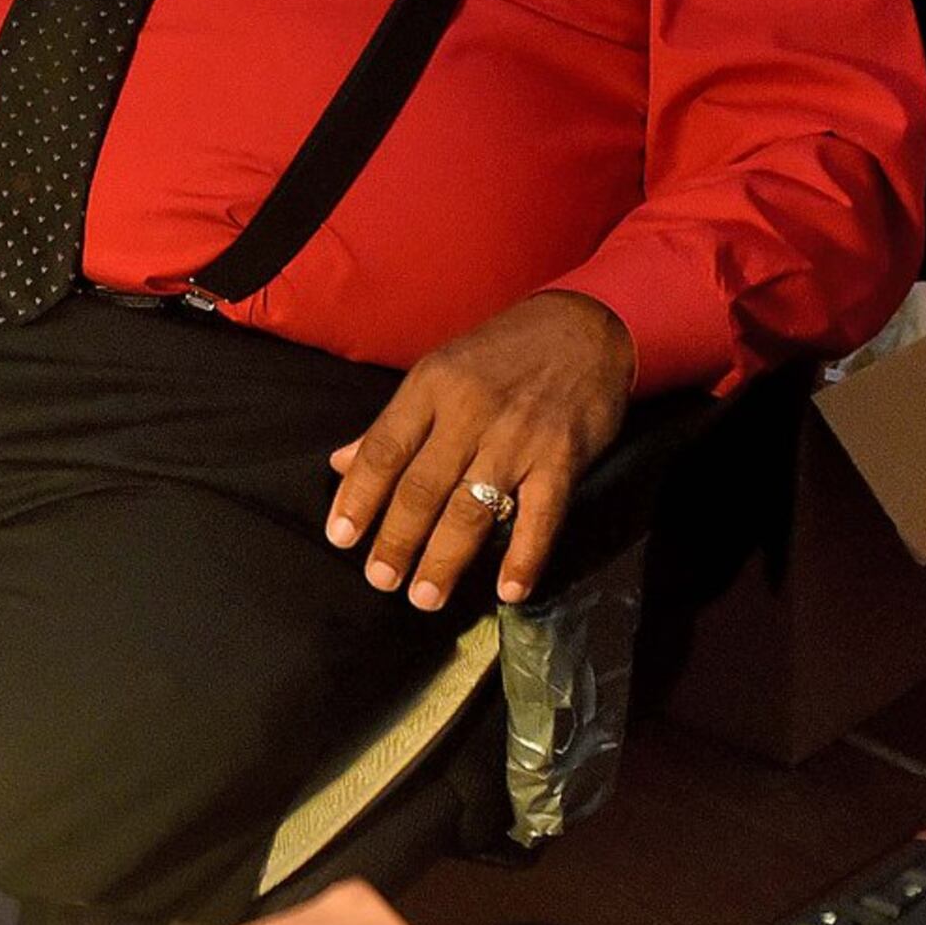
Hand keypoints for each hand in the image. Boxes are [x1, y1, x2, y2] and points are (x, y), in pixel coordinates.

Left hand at [325, 292, 634, 609]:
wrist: (584, 327)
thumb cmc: (502, 353)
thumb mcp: (440, 371)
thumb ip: (394, 423)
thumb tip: (342, 463)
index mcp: (431, 387)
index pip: (384, 449)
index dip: (359, 497)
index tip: (341, 537)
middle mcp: (470, 411)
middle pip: (423, 487)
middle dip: (397, 539)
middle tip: (381, 579)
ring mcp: (517, 437)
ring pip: (471, 508)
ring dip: (445, 559)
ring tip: (425, 596)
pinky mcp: (562, 457)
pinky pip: (540, 516)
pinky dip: (525, 557)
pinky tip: (508, 590)